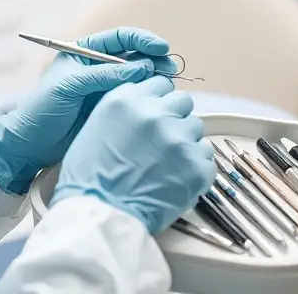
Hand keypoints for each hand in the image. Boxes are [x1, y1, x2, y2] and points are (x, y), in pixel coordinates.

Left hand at [0, 27, 175, 194]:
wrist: (31, 144)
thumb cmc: (42, 109)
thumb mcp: (70, 86)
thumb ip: (104, 75)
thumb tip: (141, 66)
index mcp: (85, 52)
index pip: (120, 38)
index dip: (142, 40)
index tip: (161, 47)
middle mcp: (99, 67)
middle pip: (135, 56)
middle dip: (155, 59)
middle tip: (170, 68)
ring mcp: (107, 89)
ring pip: (140, 77)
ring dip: (156, 78)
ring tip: (168, 84)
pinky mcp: (112, 110)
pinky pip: (135, 98)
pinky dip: (149, 97)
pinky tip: (159, 100)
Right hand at [50, 75, 215, 234]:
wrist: (100, 215)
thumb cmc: (90, 177)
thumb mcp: (96, 125)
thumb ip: (126, 107)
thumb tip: (149, 104)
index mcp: (128, 100)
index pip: (161, 83)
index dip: (160, 100)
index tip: (156, 114)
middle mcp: (155, 114)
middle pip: (183, 102)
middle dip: (175, 118)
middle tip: (163, 141)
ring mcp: (178, 139)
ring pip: (196, 129)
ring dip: (186, 143)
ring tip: (168, 165)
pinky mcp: (196, 166)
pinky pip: (206, 158)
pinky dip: (195, 169)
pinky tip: (176, 179)